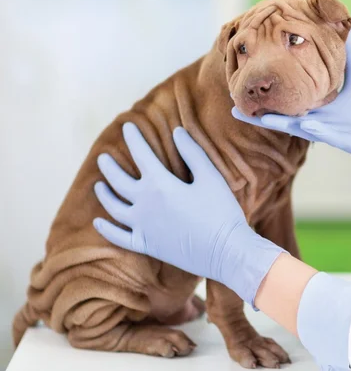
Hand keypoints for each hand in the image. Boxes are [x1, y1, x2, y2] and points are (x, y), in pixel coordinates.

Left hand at [92, 122, 283, 305]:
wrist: (225, 251)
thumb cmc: (222, 212)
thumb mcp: (211, 178)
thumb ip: (192, 153)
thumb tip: (177, 132)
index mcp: (160, 185)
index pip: (141, 155)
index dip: (134, 138)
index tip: (128, 126)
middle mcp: (144, 204)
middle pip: (118, 181)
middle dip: (109, 166)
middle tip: (102, 157)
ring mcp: (143, 227)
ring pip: (114, 208)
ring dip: (104, 195)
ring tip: (98, 186)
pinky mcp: (146, 245)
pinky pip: (119, 237)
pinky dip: (106, 229)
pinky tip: (99, 222)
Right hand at [232, 31, 350, 205]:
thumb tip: (345, 26)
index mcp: (317, 104)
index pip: (289, 93)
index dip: (270, 82)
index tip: (248, 69)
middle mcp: (314, 119)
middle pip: (280, 111)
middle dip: (257, 105)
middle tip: (232, 97)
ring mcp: (322, 129)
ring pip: (288, 124)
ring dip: (266, 119)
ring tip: (241, 110)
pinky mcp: (335, 137)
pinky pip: (313, 132)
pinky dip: (300, 127)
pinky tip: (280, 121)